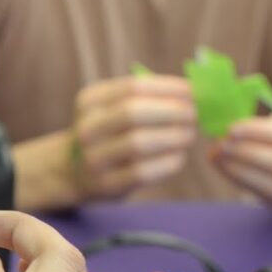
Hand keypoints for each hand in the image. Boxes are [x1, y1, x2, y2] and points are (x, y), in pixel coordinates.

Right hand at [73, 75, 196, 198]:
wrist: (75, 173)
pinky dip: (168, 162)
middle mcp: (87, 129)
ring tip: (189, 135)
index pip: (133, 87)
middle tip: (195, 114)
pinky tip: (178, 156)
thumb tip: (196, 92)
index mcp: (89, 102)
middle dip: (172, 111)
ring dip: (174, 137)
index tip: (193, 91)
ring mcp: (93, 158)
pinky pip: (144, 171)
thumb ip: (147, 97)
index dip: (169, 87)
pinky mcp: (106, 184)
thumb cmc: (109, 134)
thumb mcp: (113, 109)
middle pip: (133, 112)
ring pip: (139, 142)